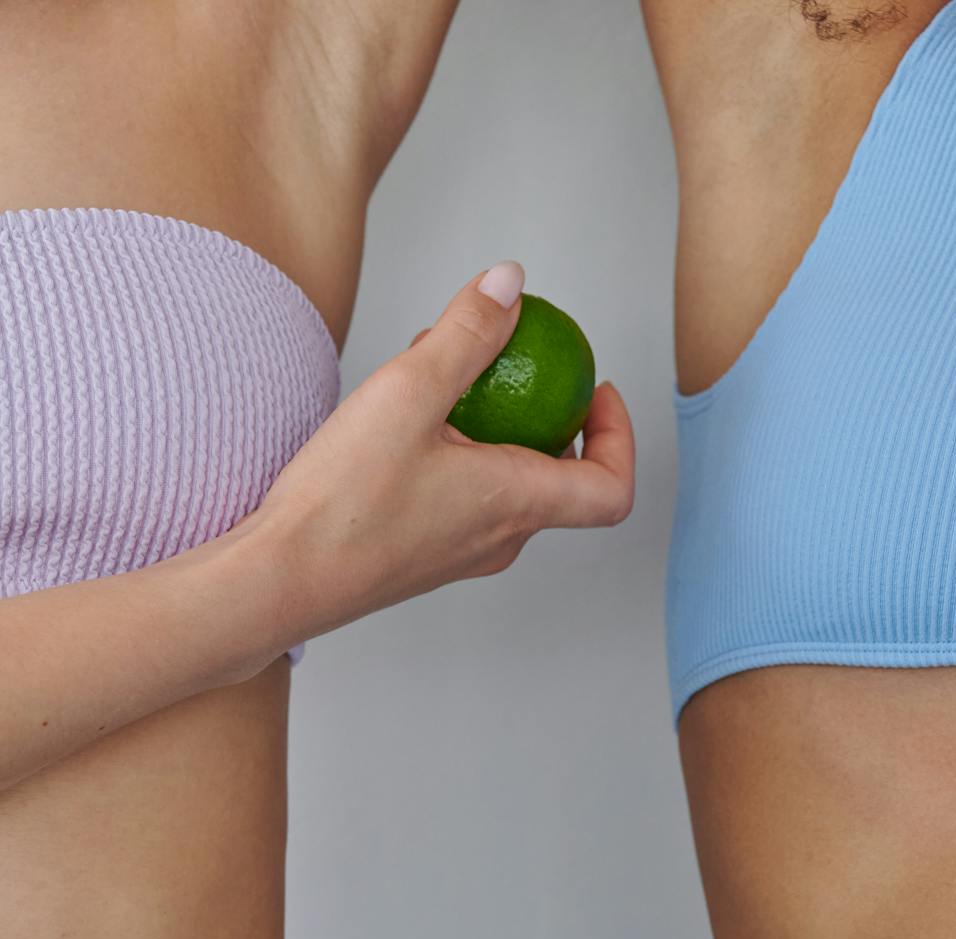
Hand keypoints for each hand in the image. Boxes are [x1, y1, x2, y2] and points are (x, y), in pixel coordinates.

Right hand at [232, 261, 634, 660]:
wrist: (280, 580)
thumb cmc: (344, 501)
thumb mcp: (408, 393)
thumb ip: (466, 334)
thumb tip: (511, 283)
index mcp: (516, 505)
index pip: (610, 490)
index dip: (619, 439)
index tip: (595, 392)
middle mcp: (499, 539)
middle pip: (559, 481)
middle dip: (549, 417)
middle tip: (512, 364)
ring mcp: (461, 554)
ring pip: (505, 487)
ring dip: (495, 431)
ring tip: (440, 379)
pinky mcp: (423, 557)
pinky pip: (464, 502)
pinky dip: (458, 455)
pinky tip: (403, 421)